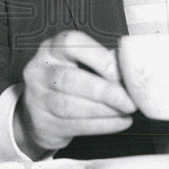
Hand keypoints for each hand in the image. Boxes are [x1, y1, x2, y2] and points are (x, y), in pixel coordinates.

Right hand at [14, 30, 135, 155]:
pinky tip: (120, 122)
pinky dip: (102, 125)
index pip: (70, 43)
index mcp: (51, 49)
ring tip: (126, 112)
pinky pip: (75, 125)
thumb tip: (130, 70)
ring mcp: (37, 98)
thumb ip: (101, 62)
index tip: (117, 72)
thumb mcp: (79, 64)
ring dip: (104, 110)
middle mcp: (39, 71)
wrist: (38, 112)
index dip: (96, 56)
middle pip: (70, 79)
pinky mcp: (42, 123)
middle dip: (104, 91)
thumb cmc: (68, 81)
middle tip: (129, 101)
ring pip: (70, 105)